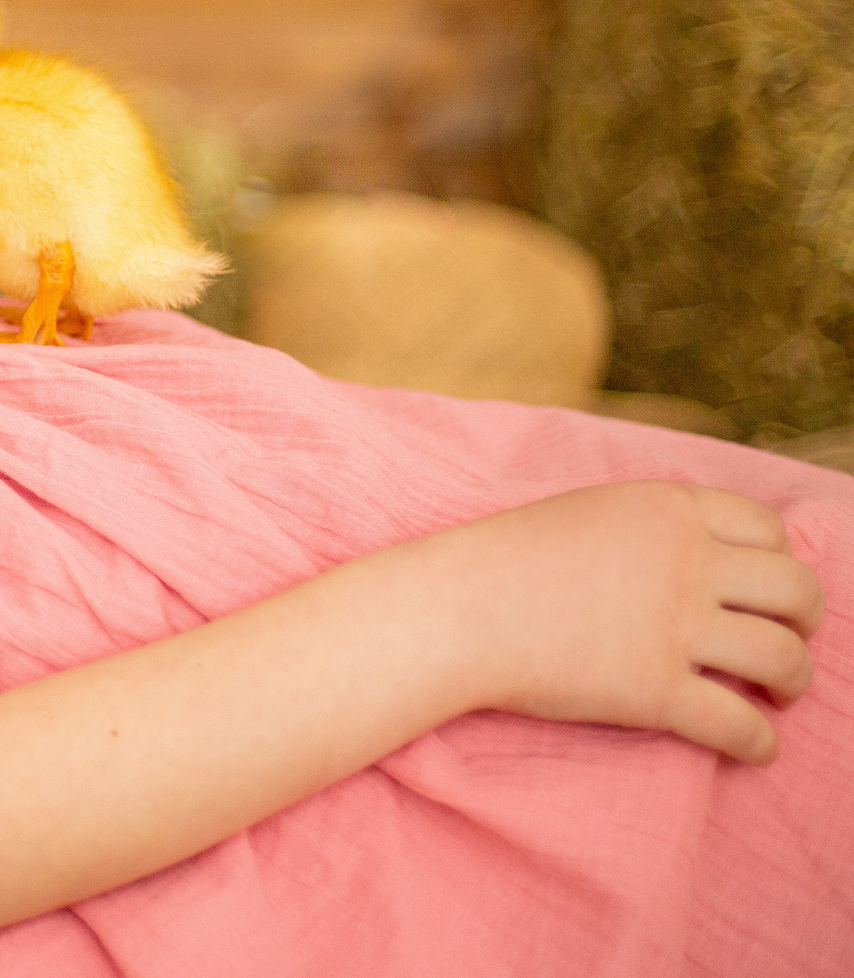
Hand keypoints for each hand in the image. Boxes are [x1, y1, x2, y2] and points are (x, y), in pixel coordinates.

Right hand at [444, 481, 824, 762]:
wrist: (453, 609)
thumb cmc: (504, 561)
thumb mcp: (588, 513)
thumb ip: (652, 527)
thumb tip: (703, 558)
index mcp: (666, 509)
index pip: (768, 529)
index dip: (778, 561)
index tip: (765, 588)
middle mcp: (685, 562)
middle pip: (796, 592)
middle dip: (803, 622)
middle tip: (786, 639)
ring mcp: (674, 628)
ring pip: (785, 660)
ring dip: (794, 682)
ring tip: (778, 693)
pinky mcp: (657, 692)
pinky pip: (740, 727)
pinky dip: (760, 743)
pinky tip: (755, 747)